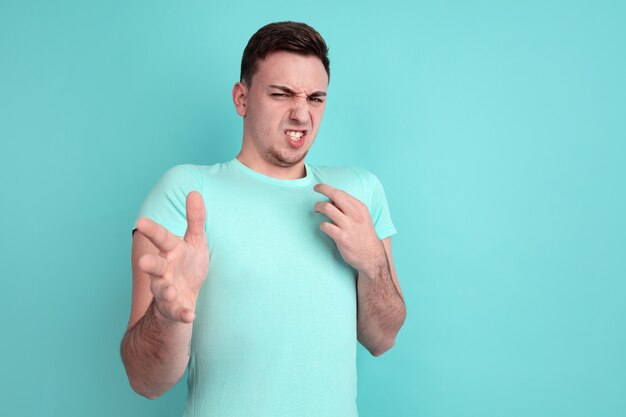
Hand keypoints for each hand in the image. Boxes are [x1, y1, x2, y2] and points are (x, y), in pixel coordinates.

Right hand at [136, 192, 208, 323]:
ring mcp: (167, 290)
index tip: (140, 221)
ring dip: (165, 291)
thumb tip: (195, 192)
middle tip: (142, 262)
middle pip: (155, 266)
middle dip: (150, 264)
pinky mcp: (174, 308)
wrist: (183, 297)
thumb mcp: (195, 241)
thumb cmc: (187, 264)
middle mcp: (164, 270)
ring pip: (162, 291)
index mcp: (171, 251)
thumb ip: (195, 219)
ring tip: (170, 292)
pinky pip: (177, 312)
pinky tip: (189, 315)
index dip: (152, 230)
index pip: (161, 238)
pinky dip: (182, 314)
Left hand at [313, 184, 384, 272]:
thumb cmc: (364, 236)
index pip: (341, 192)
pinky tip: (324, 227)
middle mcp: (355, 215)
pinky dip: (321, 225)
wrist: (372, 257)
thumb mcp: (362, 218)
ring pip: (327, 208)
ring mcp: (348, 226)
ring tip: (316, 210)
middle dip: (322, 189)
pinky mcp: (342, 238)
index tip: (319, 187)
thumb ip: (349, 209)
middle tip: (315, 189)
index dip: (328, 188)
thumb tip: (331, 201)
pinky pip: (325, 226)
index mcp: (360, 208)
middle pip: (335, 195)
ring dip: (318, 207)